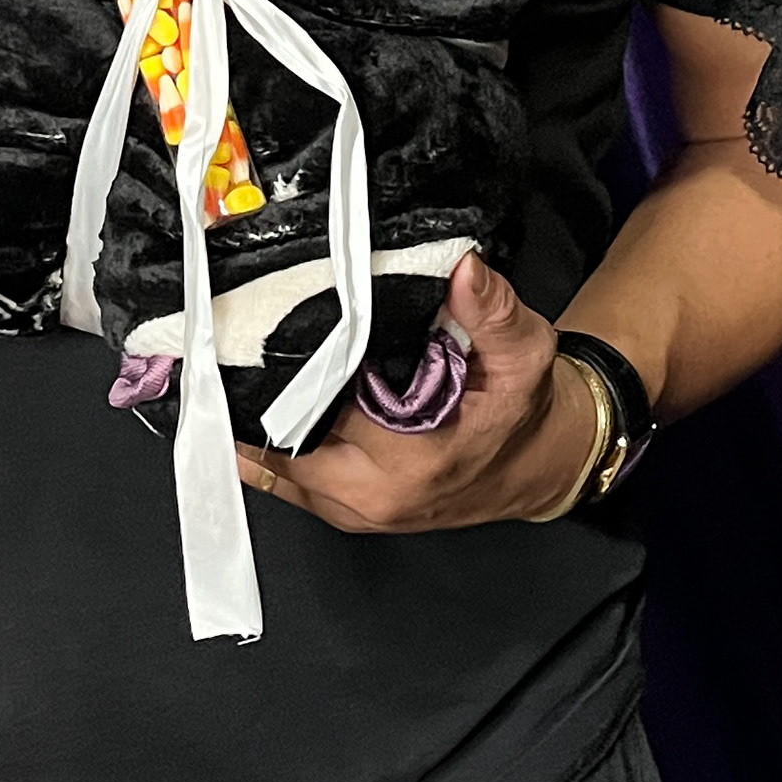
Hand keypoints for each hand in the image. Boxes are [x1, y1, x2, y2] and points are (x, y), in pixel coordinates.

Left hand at [234, 255, 599, 532]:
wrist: (540, 465)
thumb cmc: (526, 413)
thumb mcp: (524, 352)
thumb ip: (492, 310)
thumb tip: (464, 269)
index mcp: (415, 459)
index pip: (328, 407)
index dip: (301, 364)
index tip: (277, 326)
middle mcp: (377, 495)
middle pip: (287, 440)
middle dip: (266, 391)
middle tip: (244, 340)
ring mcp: (358, 511)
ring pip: (276, 467)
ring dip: (259, 420)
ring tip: (241, 368)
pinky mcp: (348, 512)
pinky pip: (285, 483)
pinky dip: (265, 447)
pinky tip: (254, 406)